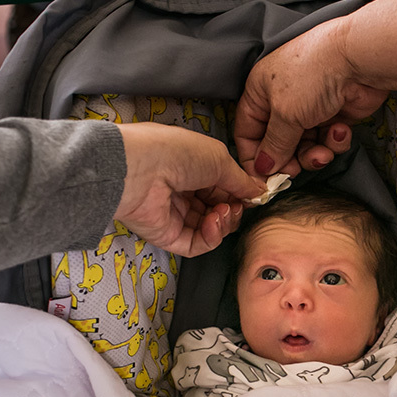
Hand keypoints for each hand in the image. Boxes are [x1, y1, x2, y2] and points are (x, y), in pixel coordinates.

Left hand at [115, 122, 264, 256]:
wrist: (138, 169)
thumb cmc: (173, 152)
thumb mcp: (218, 158)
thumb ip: (241, 179)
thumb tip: (258, 191)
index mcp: (192, 167)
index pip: (222, 187)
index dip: (239, 193)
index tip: (253, 196)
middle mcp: (182, 190)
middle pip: (218, 209)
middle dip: (233, 209)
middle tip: (235, 204)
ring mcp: (175, 214)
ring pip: (211, 229)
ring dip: (224, 222)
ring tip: (222, 211)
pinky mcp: (167, 235)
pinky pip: (197, 244)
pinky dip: (211, 237)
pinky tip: (213, 223)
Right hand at [234, 17, 388, 176]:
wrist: (359, 59)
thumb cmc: (313, 75)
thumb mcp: (285, 114)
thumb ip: (274, 145)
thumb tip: (263, 169)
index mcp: (259, 92)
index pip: (247, 132)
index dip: (253, 157)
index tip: (263, 180)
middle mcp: (281, 100)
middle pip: (277, 144)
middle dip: (288, 160)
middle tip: (296, 171)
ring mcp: (309, 107)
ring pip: (304, 146)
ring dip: (314, 154)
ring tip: (324, 152)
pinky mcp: (334, 114)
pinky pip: (327, 139)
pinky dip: (333, 140)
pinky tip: (341, 130)